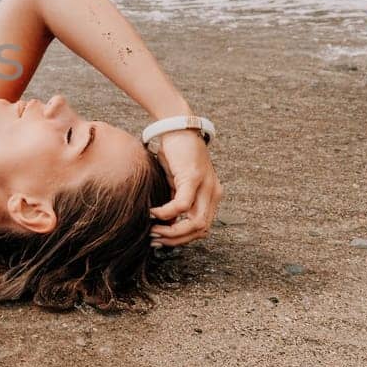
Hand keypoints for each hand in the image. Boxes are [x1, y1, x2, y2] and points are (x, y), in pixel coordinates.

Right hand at [148, 130, 223, 246]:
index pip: (203, 228)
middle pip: (202, 230)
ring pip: (196, 222)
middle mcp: (214, 193)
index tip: (162, 240)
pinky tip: (153, 213)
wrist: (177, 126)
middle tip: (156, 239)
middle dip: (177, 240)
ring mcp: (206, 186)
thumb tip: (165, 223)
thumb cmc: (176, 154)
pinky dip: (166, 213)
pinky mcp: (193, 178)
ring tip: (153, 229)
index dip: (183, 239)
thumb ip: (176, 201)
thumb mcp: (177, 182)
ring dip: (172, 232)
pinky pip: (181, 205)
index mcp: (212, 196)